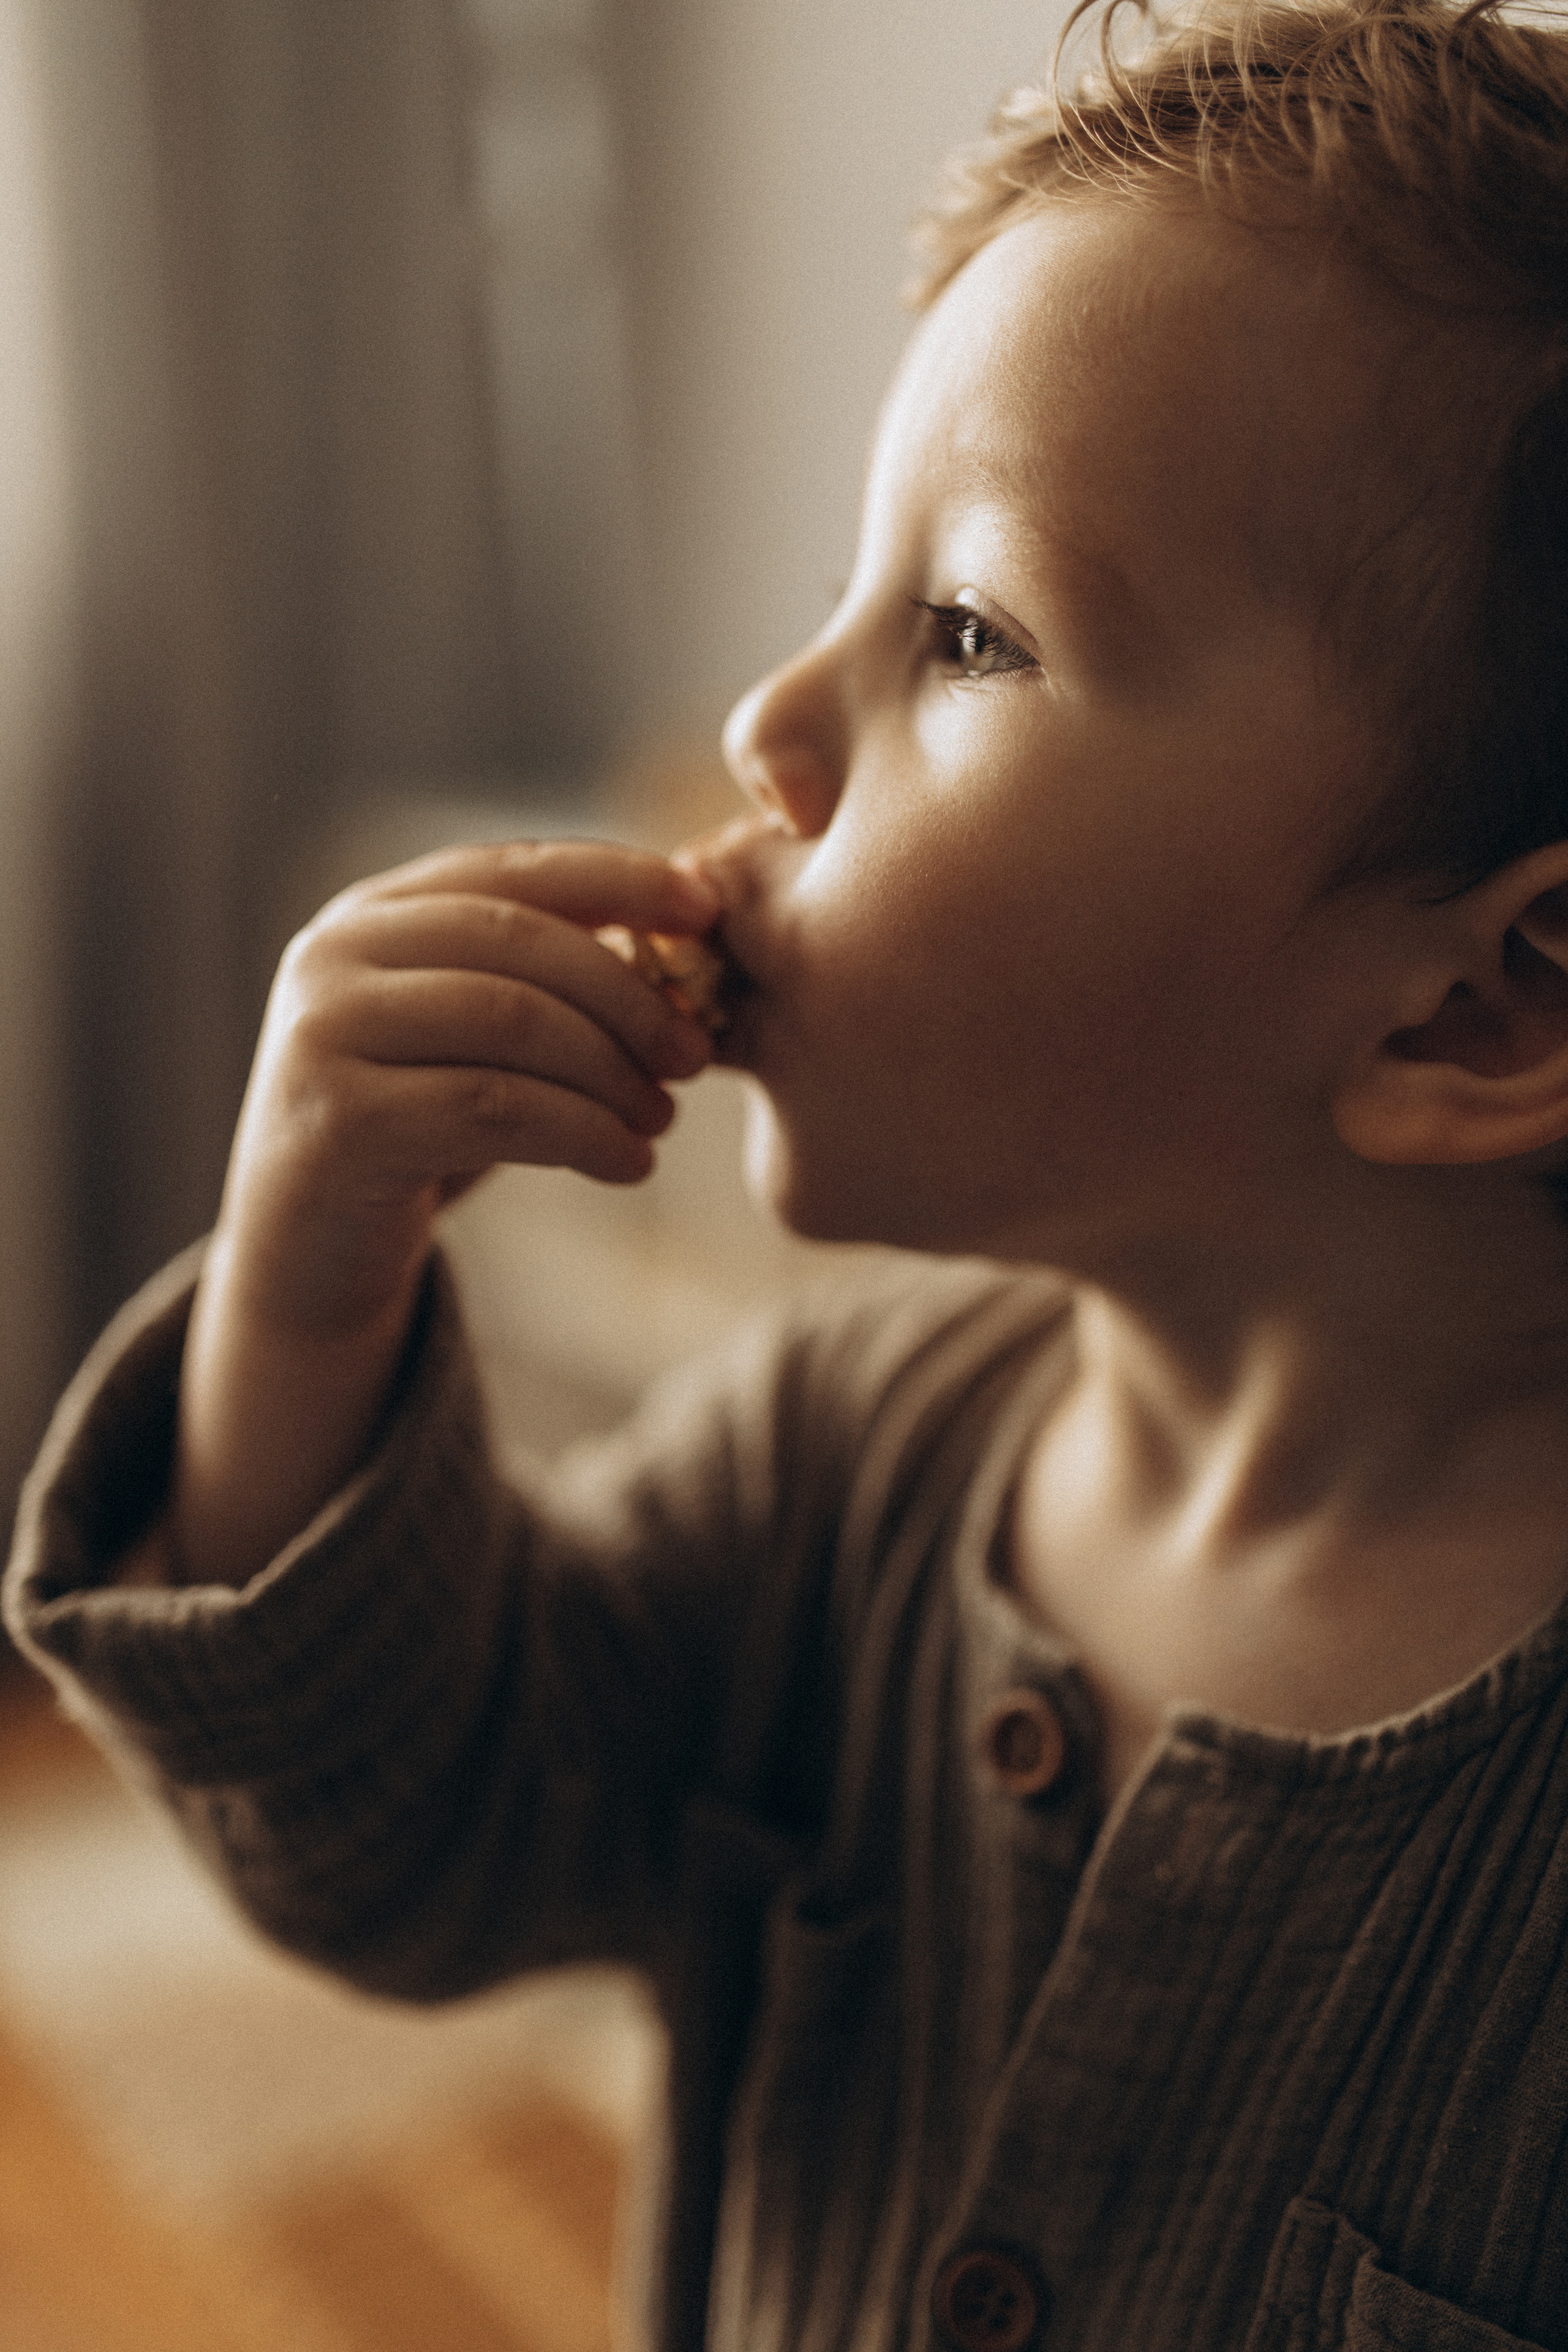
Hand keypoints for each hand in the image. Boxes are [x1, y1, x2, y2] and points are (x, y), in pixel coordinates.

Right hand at [220, 838, 720, 1339]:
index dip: (619, 878)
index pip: (513, 870)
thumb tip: (679, 950)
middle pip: (521, 942)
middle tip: (695, 1053)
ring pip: (514, 1020)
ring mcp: (326, 1032)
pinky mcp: (341, 1119)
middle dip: (628, 994)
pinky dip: (582, 1132)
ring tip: (661, 1118)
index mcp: (371, 915)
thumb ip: (538, 985)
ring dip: (611, 1071)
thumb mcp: (469, 1044)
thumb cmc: (412, 1139)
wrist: (305, 1258)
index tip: (706, 909)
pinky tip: (627, 1163)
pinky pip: (494, 1106)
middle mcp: (333, 954)